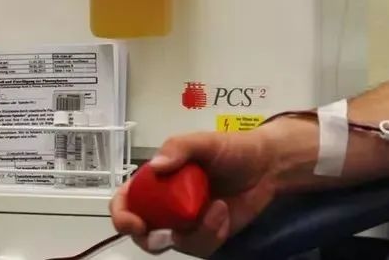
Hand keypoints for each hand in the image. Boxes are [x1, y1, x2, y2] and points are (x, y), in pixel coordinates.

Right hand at [110, 127, 278, 257]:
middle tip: (168, 235)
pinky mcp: (206, 235)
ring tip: (218, 208)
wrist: (266, 166)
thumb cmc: (231, 149)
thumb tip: (155, 166)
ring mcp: (185, 222)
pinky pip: (199, 247)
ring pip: (173, 243)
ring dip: (194, 232)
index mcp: (158, 179)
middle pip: (141, 231)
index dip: (122, 213)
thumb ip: (178, 148)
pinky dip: (211, 233)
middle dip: (149, 240)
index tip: (133, 222)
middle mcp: (166, 203)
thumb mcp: (203, 141)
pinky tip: (224, 212)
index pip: (127, 199)